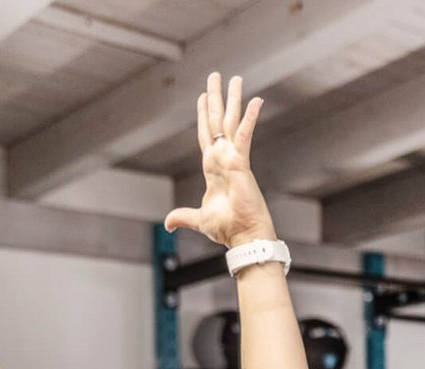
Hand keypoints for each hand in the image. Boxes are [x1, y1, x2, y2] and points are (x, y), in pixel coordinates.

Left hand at [164, 74, 274, 247]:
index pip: (207, 135)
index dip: (204, 115)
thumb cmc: (227, 229)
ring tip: (235, 79)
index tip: (203, 96)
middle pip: (218, 121)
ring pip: (232, 122)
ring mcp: (233, 159)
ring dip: (233, 99)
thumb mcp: (199, 219)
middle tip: (217, 76)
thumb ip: (183, 216)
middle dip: (216, 98)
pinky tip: (257, 100)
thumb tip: (168, 224)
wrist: (243, 236)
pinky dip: (250, 118)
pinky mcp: (242, 163)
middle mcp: (224, 159)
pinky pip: (246, 135)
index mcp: (213, 168)